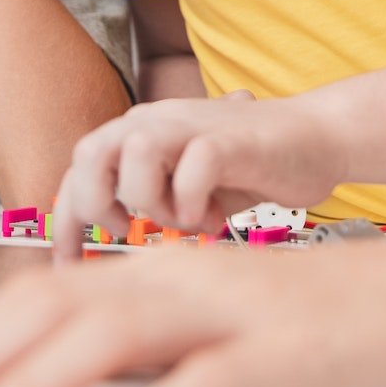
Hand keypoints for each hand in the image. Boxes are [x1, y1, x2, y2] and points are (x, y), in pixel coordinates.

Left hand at [0, 237, 385, 386]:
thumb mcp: (224, 325)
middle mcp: (192, 281)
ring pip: (115, 337)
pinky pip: (207, 384)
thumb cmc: (333, 320)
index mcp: (172, 273)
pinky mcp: (285, 355)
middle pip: (60, 307)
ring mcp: (238, 313)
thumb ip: (151, 352)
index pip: (49, 295)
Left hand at [50, 92, 344, 255]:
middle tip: (133, 230)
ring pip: (135, 153)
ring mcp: (195, 125)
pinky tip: (217, 215)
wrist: (319, 138)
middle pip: (91, 154)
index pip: (78, 171)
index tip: (67, 265)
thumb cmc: (253, 168)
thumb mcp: (187, 189)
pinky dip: (197, 201)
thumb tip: (105, 250)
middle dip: (102, 204)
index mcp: (142, 132)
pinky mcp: (232, 138)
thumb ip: (148, 204)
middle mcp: (160, 121)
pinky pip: (194, 165)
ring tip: (185, 218)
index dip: (66, 223)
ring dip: (153, 201)